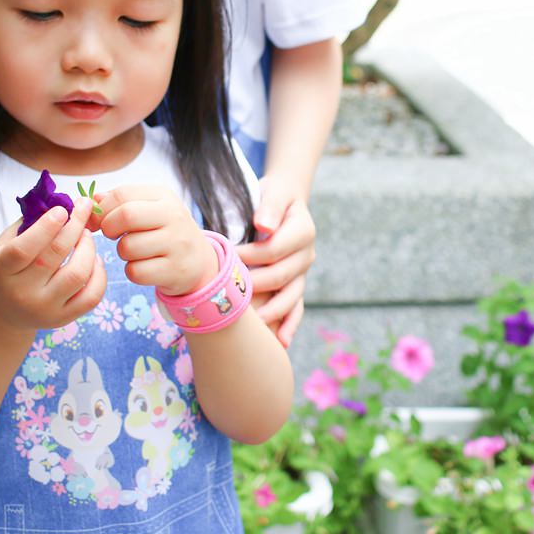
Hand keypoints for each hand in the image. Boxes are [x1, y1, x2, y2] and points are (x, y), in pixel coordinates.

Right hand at [0, 198, 104, 334]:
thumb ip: (29, 223)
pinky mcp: (62, 319)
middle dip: (75, 226)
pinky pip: (92, 295)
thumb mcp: (5, 244)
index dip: (46, 227)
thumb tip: (63, 200)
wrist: (0, 313)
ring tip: (86, 235)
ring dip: (88, 248)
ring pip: (78, 274)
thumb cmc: (5, 269)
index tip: (63, 209)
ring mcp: (44, 309)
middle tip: (83, 209)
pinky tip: (93, 259)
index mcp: (1, 270)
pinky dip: (99, 273)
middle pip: (56, 256)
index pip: (24, 248)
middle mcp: (22, 293)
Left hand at [94, 185, 216, 296]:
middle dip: (109, 228)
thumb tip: (88, 202)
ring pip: (128, 247)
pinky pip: (136, 272)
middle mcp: (174, 216)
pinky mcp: (175, 270)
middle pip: (126, 215)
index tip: (98, 220)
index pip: (122, 194)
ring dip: (122, 252)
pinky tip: (144, 266)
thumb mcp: (148, 208)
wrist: (197, 260)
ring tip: (134, 251)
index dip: (102, 209)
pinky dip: (133, 271)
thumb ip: (118, 202)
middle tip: (112, 235)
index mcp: (164, 196)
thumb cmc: (163, 230)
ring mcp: (177, 244)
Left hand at [236, 175, 314, 346]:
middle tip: (229, 293)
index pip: (275, 249)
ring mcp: (302, 272)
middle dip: (255, 286)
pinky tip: (282, 341)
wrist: (286, 203)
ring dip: (273, 312)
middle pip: (281, 276)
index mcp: (303, 231)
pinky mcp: (297, 284)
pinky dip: (290, 324)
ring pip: (291, 296)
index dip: (250, 256)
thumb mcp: (274, 192)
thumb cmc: (274, 197)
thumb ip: (270, 206)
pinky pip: (296, 307)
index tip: (227, 257)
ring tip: (253, 325)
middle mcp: (307, 254)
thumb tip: (263, 225)